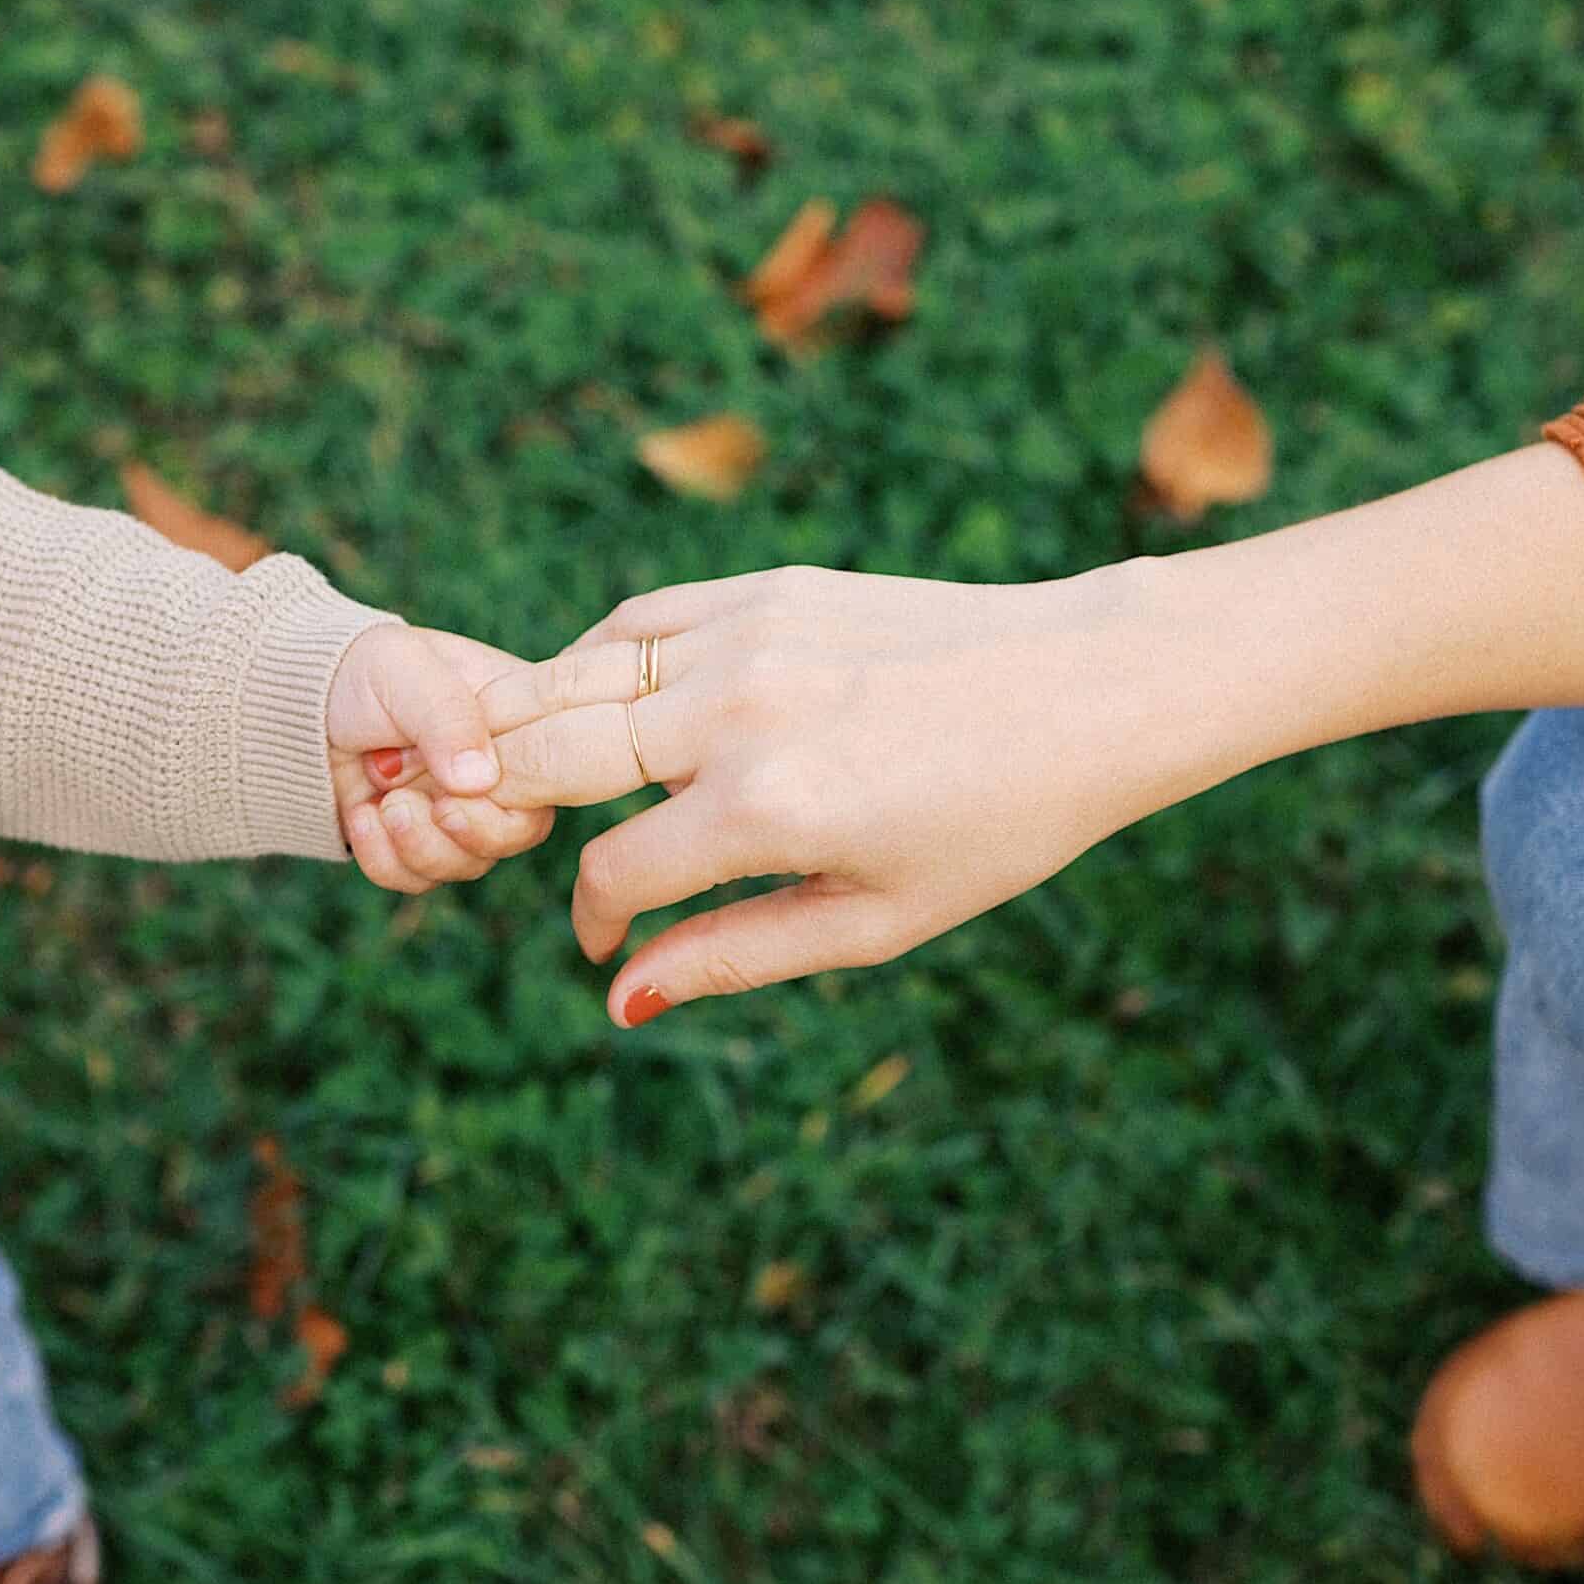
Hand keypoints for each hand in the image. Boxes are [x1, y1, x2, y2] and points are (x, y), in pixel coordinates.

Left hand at [325, 625, 554, 892]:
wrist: (295, 700)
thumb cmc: (363, 668)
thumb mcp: (407, 671)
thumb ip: (448, 719)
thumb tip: (480, 782)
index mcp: (515, 723)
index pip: (548, 777)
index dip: (511, 796)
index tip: (456, 788)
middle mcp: (494, 774)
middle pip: (515, 834)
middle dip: (464, 832)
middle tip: (407, 801)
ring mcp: (453, 812)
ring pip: (466, 864)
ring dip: (419, 846)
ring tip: (383, 804)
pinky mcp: (410, 843)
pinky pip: (415, 878)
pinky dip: (385, 858)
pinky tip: (360, 816)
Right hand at [475, 564, 1171, 1020]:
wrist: (1092, 686)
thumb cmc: (998, 825)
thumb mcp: (875, 922)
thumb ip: (734, 957)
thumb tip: (621, 997)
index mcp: (767, 813)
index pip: (612, 871)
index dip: (592, 920)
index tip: (603, 942)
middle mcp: (737, 716)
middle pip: (555, 757)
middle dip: (504, 802)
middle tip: (490, 830)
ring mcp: (747, 637)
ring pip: (577, 677)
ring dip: (532, 727)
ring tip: (519, 768)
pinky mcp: (766, 587)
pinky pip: (638, 621)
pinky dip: (597, 661)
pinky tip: (597, 699)